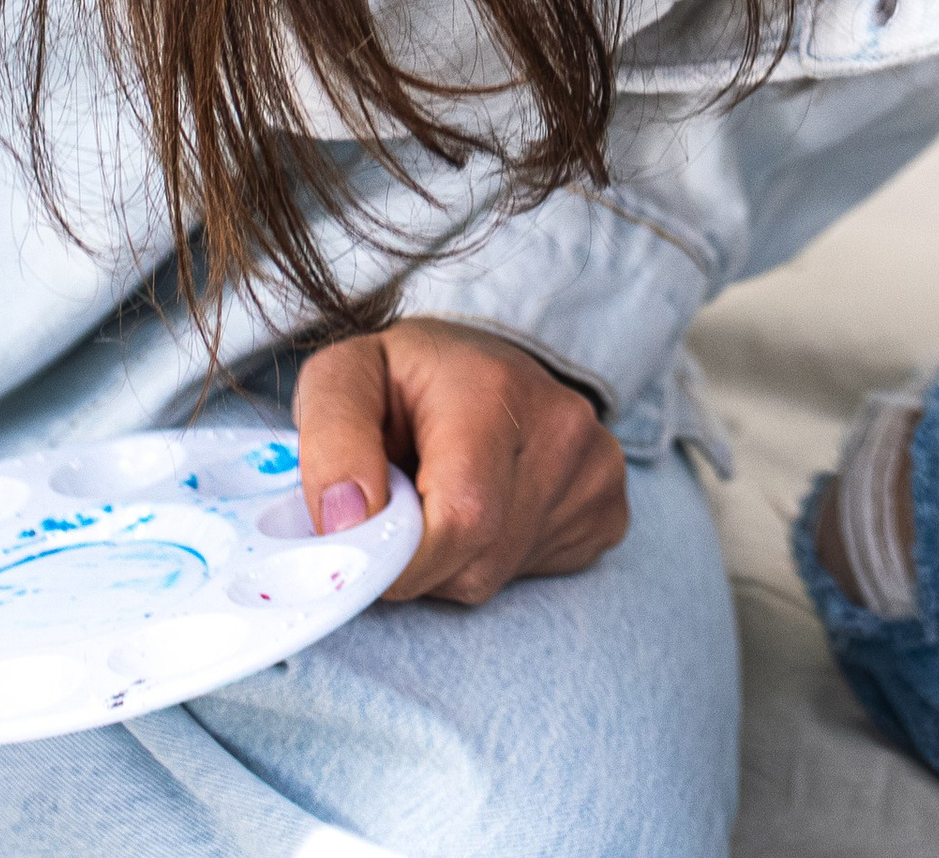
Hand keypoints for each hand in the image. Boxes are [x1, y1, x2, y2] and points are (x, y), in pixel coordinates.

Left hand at [294, 318, 628, 605]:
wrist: (475, 363)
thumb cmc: (401, 377)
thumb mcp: (342, 379)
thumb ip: (331, 446)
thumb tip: (347, 525)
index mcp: (495, 390)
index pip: (459, 520)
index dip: (397, 557)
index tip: (361, 543)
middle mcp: (564, 427)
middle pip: (475, 560)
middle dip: (417, 559)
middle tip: (398, 510)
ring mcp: (597, 468)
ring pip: (497, 575)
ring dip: (450, 563)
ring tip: (440, 501)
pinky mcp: (607, 504)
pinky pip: (534, 574)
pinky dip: (493, 560)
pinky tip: (485, 508)